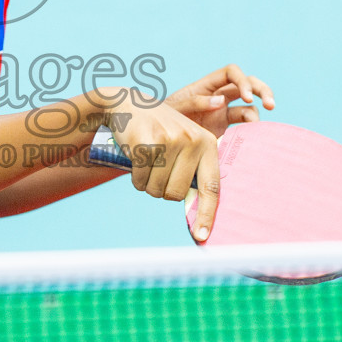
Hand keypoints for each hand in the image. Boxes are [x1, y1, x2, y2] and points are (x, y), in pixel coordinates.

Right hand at [103, 89, 222, 241]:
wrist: (129, 104)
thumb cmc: (160, 130)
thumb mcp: (184, 142)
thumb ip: (193, 169)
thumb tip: (197, 209)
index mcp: (207, 143)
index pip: (211, 187)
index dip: (206, 214)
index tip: (202, 237)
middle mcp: (192, 141)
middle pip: (177, 193)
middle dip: (163, 190)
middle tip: (157, 172)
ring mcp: (170, 141)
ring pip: (157, 189)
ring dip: (147, 184)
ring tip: (147, 164)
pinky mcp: (147, 144)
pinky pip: (141, 180)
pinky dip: (136, 177)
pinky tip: (136, 159)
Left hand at [165, 64, 274, 137]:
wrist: (158, 141)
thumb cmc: (161, 119)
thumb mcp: (173, 108)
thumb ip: (195, 102)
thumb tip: (220, 101)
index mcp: (207, 86)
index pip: (231, 73)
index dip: (243, 81)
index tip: (247, 96)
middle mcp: (219, 97)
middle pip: (248, 85)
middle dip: (262, 90)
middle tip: (270, 104)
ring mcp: (224, 114)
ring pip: (250, 107)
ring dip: (258, 114)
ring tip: (258, 128)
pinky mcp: (225, 130)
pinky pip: (243, 127)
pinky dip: (250, 131)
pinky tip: (251, 139)